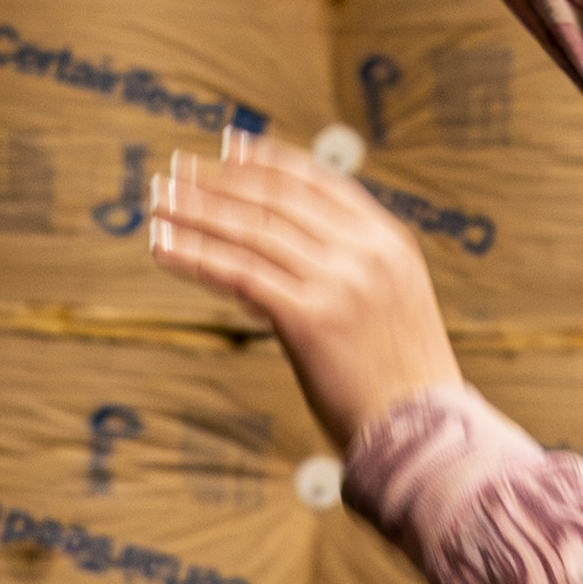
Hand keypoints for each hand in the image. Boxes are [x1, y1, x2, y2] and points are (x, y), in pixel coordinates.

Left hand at [149, 134, 461, 449]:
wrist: (425, 436)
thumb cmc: (399, 382)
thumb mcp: (388, 304)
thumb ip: (340, 269)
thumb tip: (258, 256)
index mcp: (389, 240)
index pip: (319, 181)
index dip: (269, 160)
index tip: (228, 147)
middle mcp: (366, 251)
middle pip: (278, 200)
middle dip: (221, 182)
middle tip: (175, 170)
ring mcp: (340, 282)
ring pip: (253, 232)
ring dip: (197, 213)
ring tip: (157, 204)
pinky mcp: (311, 319)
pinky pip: (240, 274)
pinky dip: (195, 256)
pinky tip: (162, 247)